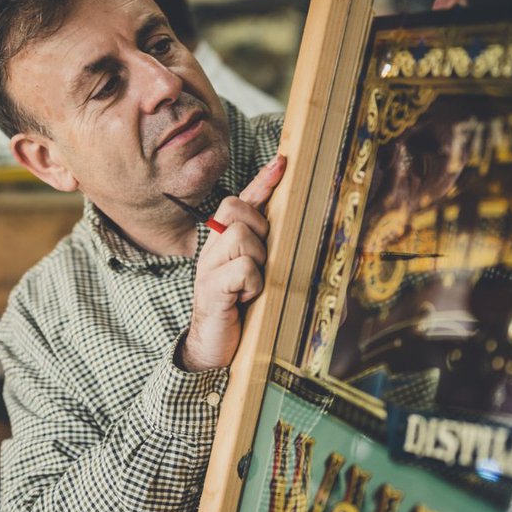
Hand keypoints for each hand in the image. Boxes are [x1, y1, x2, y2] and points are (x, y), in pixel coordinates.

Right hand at [180, 153, 285, 371]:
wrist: (211, 349)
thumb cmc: (238, 313)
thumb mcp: (255, 277)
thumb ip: (268, 255)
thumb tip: (303, 238)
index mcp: (223, 243)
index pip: (241, 202)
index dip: (261, 181)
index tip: (282, 162)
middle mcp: (212, 249)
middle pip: (236, 210)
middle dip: (258, 230)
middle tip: (259, 261)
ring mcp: (208, 267)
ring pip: (242, 237)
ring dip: (256, 262)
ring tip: (250, 287)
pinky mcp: (211, 288)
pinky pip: (243, 269)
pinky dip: (252, 284)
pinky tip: (244, 300)